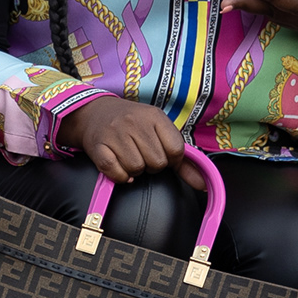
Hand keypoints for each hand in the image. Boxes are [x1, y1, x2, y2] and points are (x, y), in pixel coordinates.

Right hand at [62, 94, 186, 181]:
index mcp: (155, 116)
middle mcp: (135, 122)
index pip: (176, 150)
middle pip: (157, 163)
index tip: (161, 153)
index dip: (171, 159)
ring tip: (129, 157)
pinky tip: (118, 165)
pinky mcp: (98, 147)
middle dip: (152, 165)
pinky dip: (120, 176)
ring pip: (136, 169)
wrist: (94, 112)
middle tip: (142, 154)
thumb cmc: (132, 125)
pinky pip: (117, 173)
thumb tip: (203, 185)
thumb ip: (184, 160)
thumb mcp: (159, 131)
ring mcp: (115, 133)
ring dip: (134, 170)